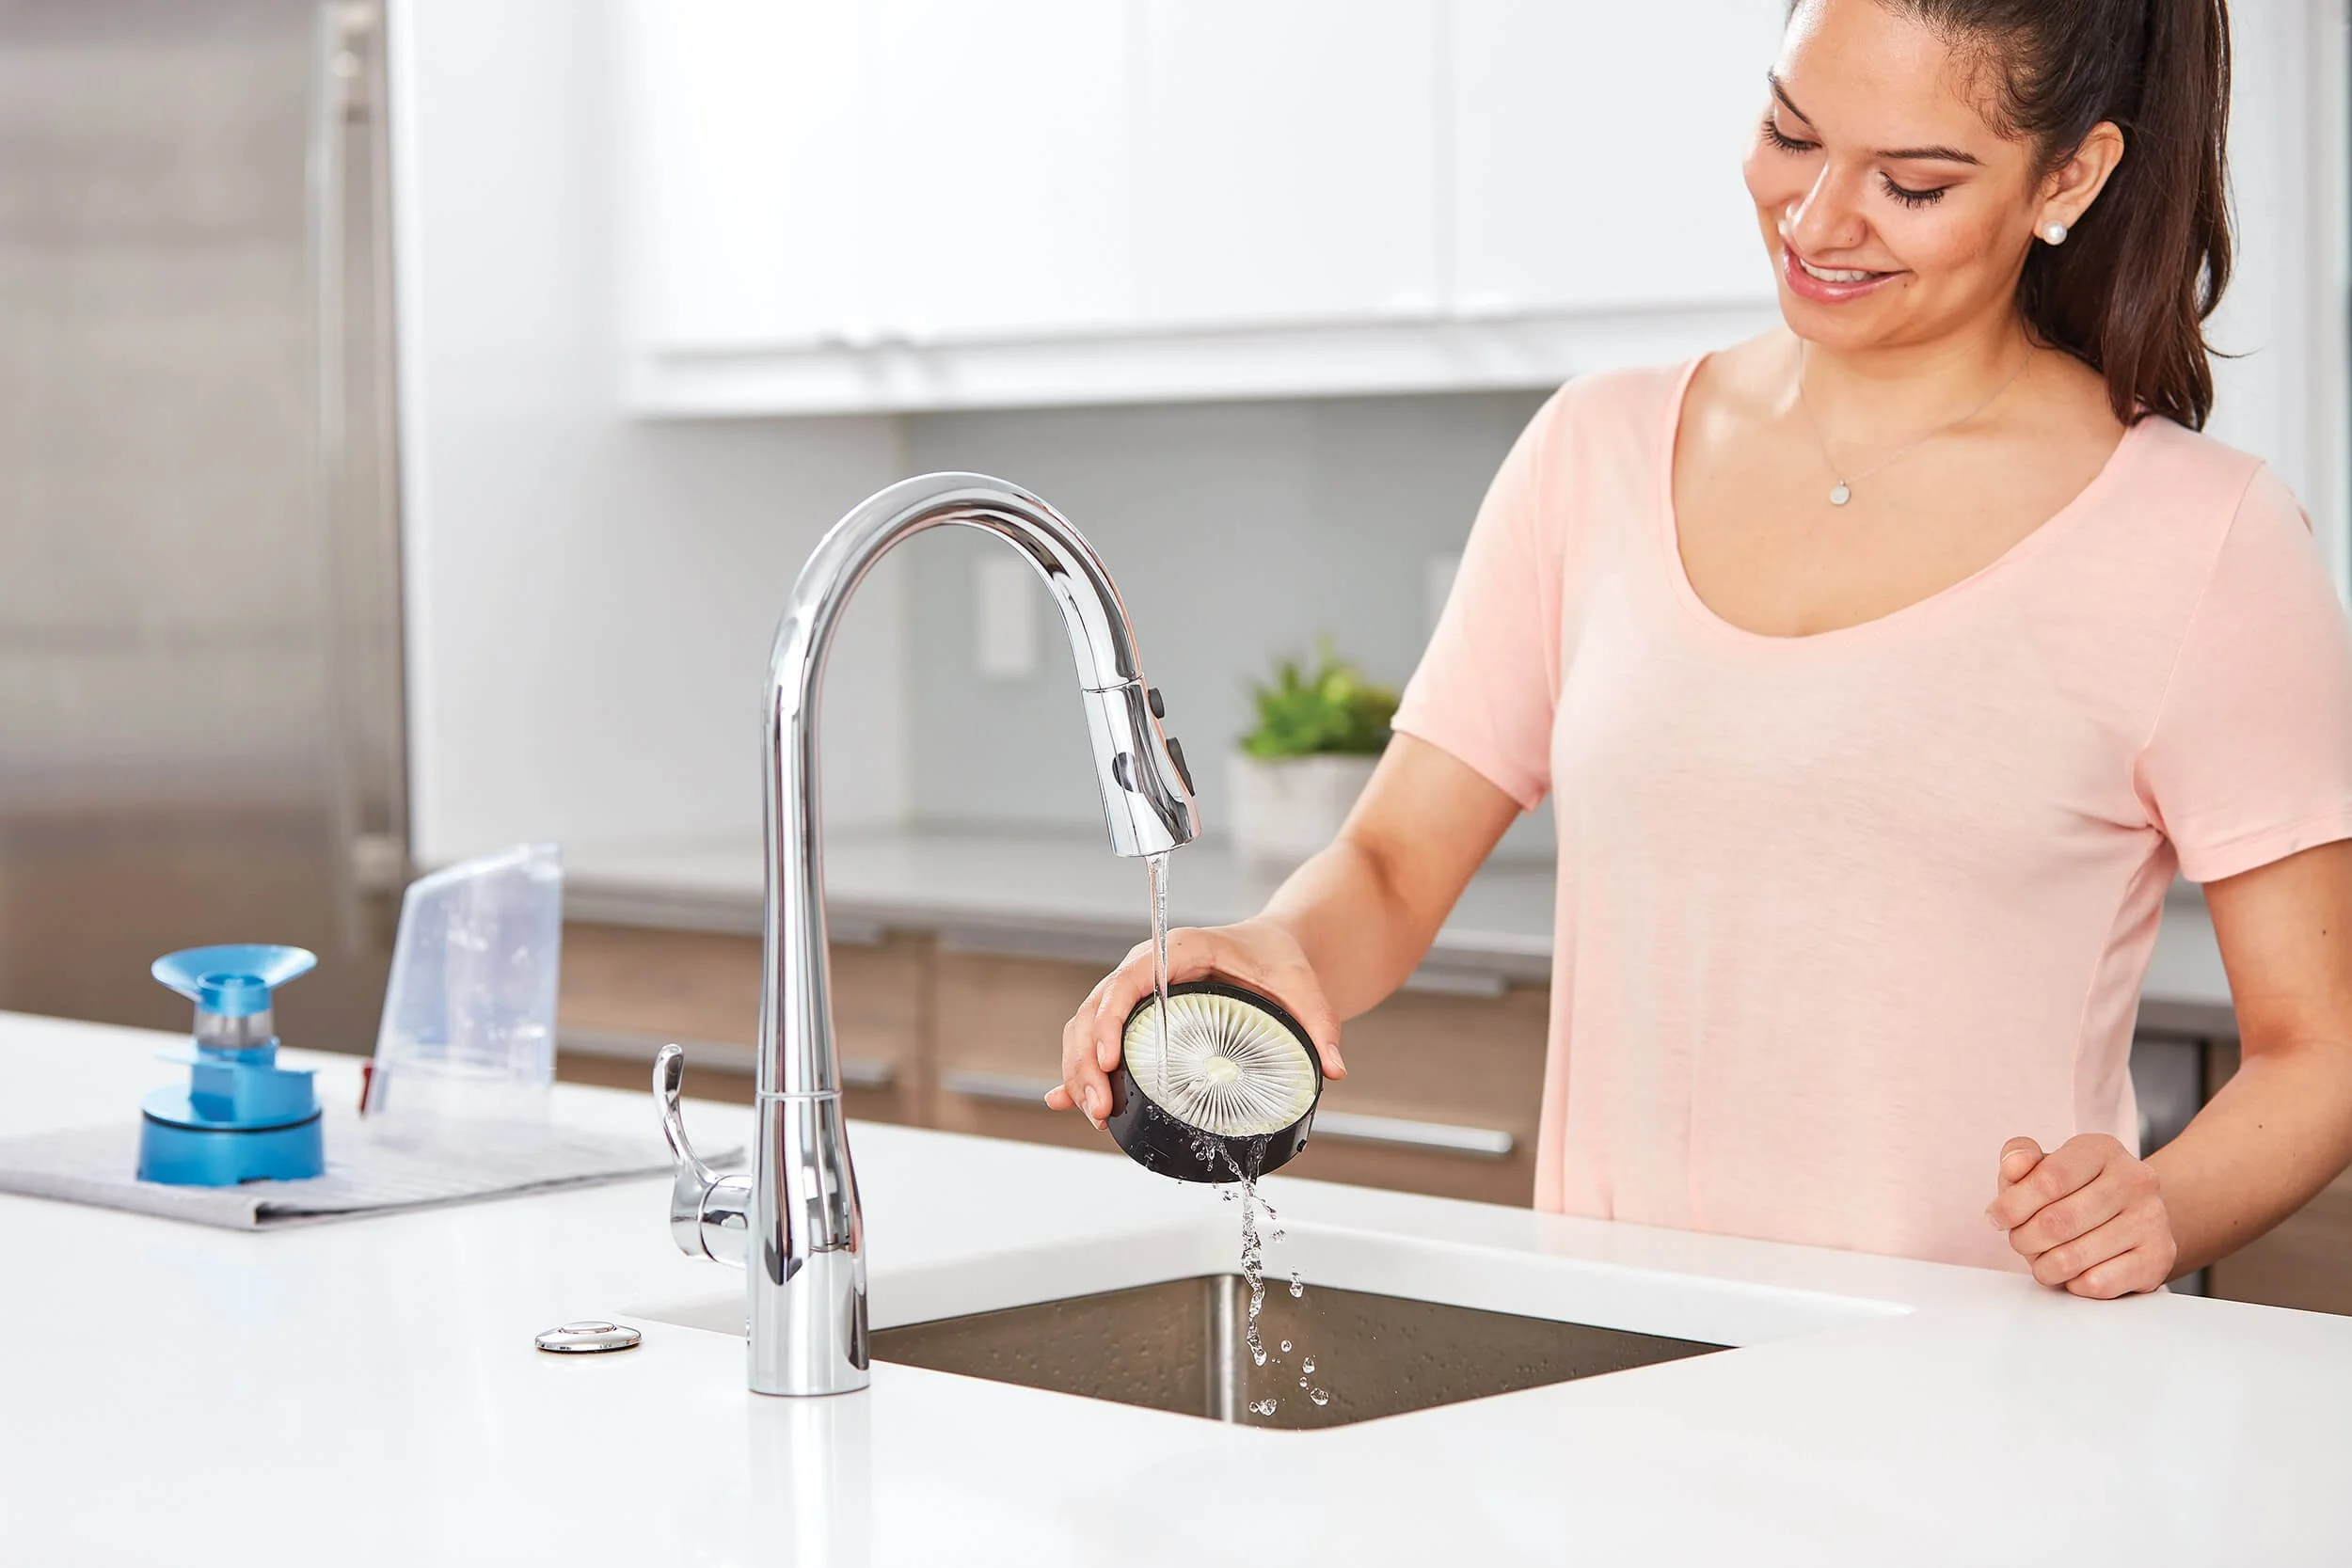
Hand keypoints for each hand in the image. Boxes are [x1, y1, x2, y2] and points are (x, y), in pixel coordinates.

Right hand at [1048, 920, 1345, 1128]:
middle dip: (1087, 1059)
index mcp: (1181, 950)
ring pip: (1088, 1025)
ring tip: (1094, 1114)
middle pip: (1097, 1008)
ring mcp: (1138, 991)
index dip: (1111, 1018)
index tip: (1108, 1058)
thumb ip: (1319, 1024)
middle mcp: (1149, 967)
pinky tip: (1065, 1100)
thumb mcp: (1303, 986)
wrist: (1273, 947)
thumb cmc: (1280, 958)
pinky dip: (1082, 1067)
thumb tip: (1335, 1069)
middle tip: (1100, 1108)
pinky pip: (1097, 1037)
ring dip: (1079, 1068)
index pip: (1131, 979)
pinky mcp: (1137, 1015)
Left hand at [1985, 1134, 2177, 1297]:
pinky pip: (2097, 1284)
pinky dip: (2073, 1284)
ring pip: (2073, 1258)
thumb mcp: (2042, 1165)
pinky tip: (2074, 1271)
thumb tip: (2014, 1165)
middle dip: (2024, 1239)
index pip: (2049, 1180)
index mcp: (2102, 1149)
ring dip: (2044, 1266)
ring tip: (2043, 1257)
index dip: (2012, 1205)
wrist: (2133, 1216)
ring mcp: (2152, 1220)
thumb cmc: (2076, 1191)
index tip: (1996, 1217)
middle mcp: (2135, 1180)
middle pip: (2056, 1222)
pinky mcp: (2158, 1258)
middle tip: (2020, 1241)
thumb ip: (2019, 1158)